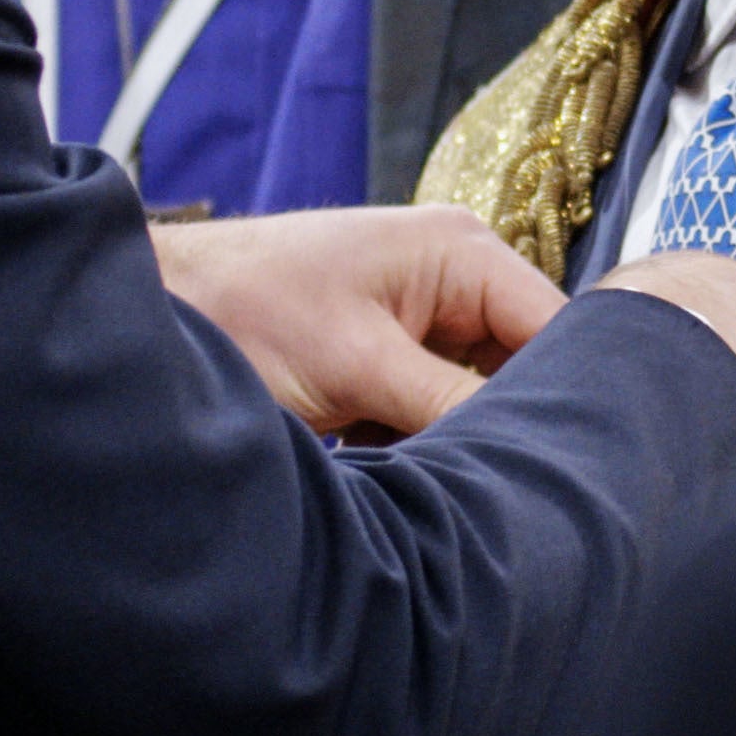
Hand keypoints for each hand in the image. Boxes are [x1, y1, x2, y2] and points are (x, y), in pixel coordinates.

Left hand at [152, 206, 567, 438]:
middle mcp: (455, 277)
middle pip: (527, 365)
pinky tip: (390, 460)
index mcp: (461, 251)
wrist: (158, 308)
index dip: (575, 396)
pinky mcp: (389, 357)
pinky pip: (437, 408)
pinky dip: (419, 440)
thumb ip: (450, 403)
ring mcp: (423, 318)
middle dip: (509, 423)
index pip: (561, 327)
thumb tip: (523, 460)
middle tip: (499, 484)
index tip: (577, 467)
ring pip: (481, 396)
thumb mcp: (358, 364)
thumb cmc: (242, 307)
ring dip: (458, 437)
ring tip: (425, 465)